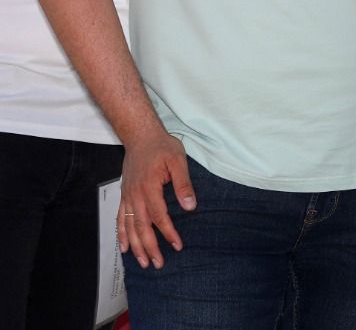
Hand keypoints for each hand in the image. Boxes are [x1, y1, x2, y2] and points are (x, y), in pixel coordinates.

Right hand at [118, 128, 194, 269]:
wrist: (140, 136)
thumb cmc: (161, 147)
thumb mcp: (178, 161)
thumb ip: (183, 184)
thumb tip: (190, 206)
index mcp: (150, 188)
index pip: (159, 217)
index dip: (168, 233)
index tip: (177, 246)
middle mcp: (135, 195)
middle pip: (141, 227)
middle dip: (150, 247)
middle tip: (158, 263)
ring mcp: (127, 196)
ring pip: (129, 227)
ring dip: (135, 246)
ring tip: (143, 262)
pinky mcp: (124, 195)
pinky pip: (119, 218)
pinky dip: (121, 234)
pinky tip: (124, 248)